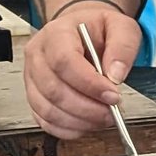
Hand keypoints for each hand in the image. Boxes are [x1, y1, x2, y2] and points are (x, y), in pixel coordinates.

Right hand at [24, 4, 141, 139]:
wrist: (84, 33)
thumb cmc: (98, 30)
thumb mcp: (121, 27)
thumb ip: (123, 47)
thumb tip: (116, 74)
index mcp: (56, 33)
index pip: (64, 62)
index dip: (89, 84)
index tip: (113, 95)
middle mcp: (38, 55)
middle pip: (54, 89)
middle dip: (87, 108)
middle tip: (112, 111)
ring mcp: (32, 78)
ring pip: (47, 109)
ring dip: (79, 121)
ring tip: (103, 117)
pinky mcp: (35, 96)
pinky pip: (44, 121)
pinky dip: (68, 129)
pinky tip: (87, 123)